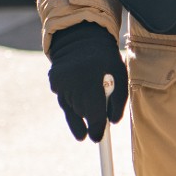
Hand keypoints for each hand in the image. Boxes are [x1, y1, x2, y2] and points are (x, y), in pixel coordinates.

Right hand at [47, 21, 127, 142]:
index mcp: (91, 80)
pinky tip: (79, 92)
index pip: (93, 113)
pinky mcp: (54, 81)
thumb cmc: (107, 58)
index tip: (97, 138)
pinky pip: (64, 99)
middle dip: (90, 120)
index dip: (96, 129)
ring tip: (88, 104)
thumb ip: (118, 101)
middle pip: (81, 113)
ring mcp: (60, 82)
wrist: (82, 36)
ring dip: (80, 111)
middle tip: (95, 128)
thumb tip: (111, 123)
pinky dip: (72, 100)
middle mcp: (72, 82)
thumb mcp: (121, 76)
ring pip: (71, 108)